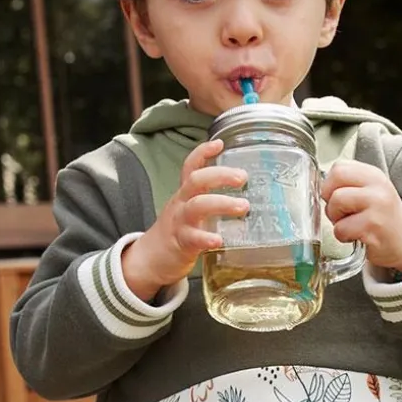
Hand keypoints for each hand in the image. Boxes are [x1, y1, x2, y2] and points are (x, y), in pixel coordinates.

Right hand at [122, 140, 247, 301]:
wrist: (151, 259)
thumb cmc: (179, 231)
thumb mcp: (191, 209)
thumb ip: (211, 200)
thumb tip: (249, 195)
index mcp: (186, 194)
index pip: (191, 166)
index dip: (203, 152)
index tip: (219, 143)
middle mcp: (182, 203)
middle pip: (197, 180)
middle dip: (220, 175)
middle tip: (243, 177)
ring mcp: (180, 223)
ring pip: (197, 206)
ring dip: (222, 203)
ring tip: (244, 206)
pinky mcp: (181, 244)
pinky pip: (193, 238)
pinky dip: (207, 238)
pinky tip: (220, 240)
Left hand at [321, 161, 401, 275]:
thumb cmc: (382, 219)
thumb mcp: (372, 194)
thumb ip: (349, 185)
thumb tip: (318, 188)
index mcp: (374, 175)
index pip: (338, 168)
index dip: (330, 185)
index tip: (338, 199)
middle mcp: (377, 186)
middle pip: (333, 184)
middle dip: (329, 202)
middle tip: (341, 214)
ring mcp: (377, 205)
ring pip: (335, 204)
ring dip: (336, 220)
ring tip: (350, 226)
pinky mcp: (373, 226)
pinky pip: (341, 229)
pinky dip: (343, 237)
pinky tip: (357, 237)